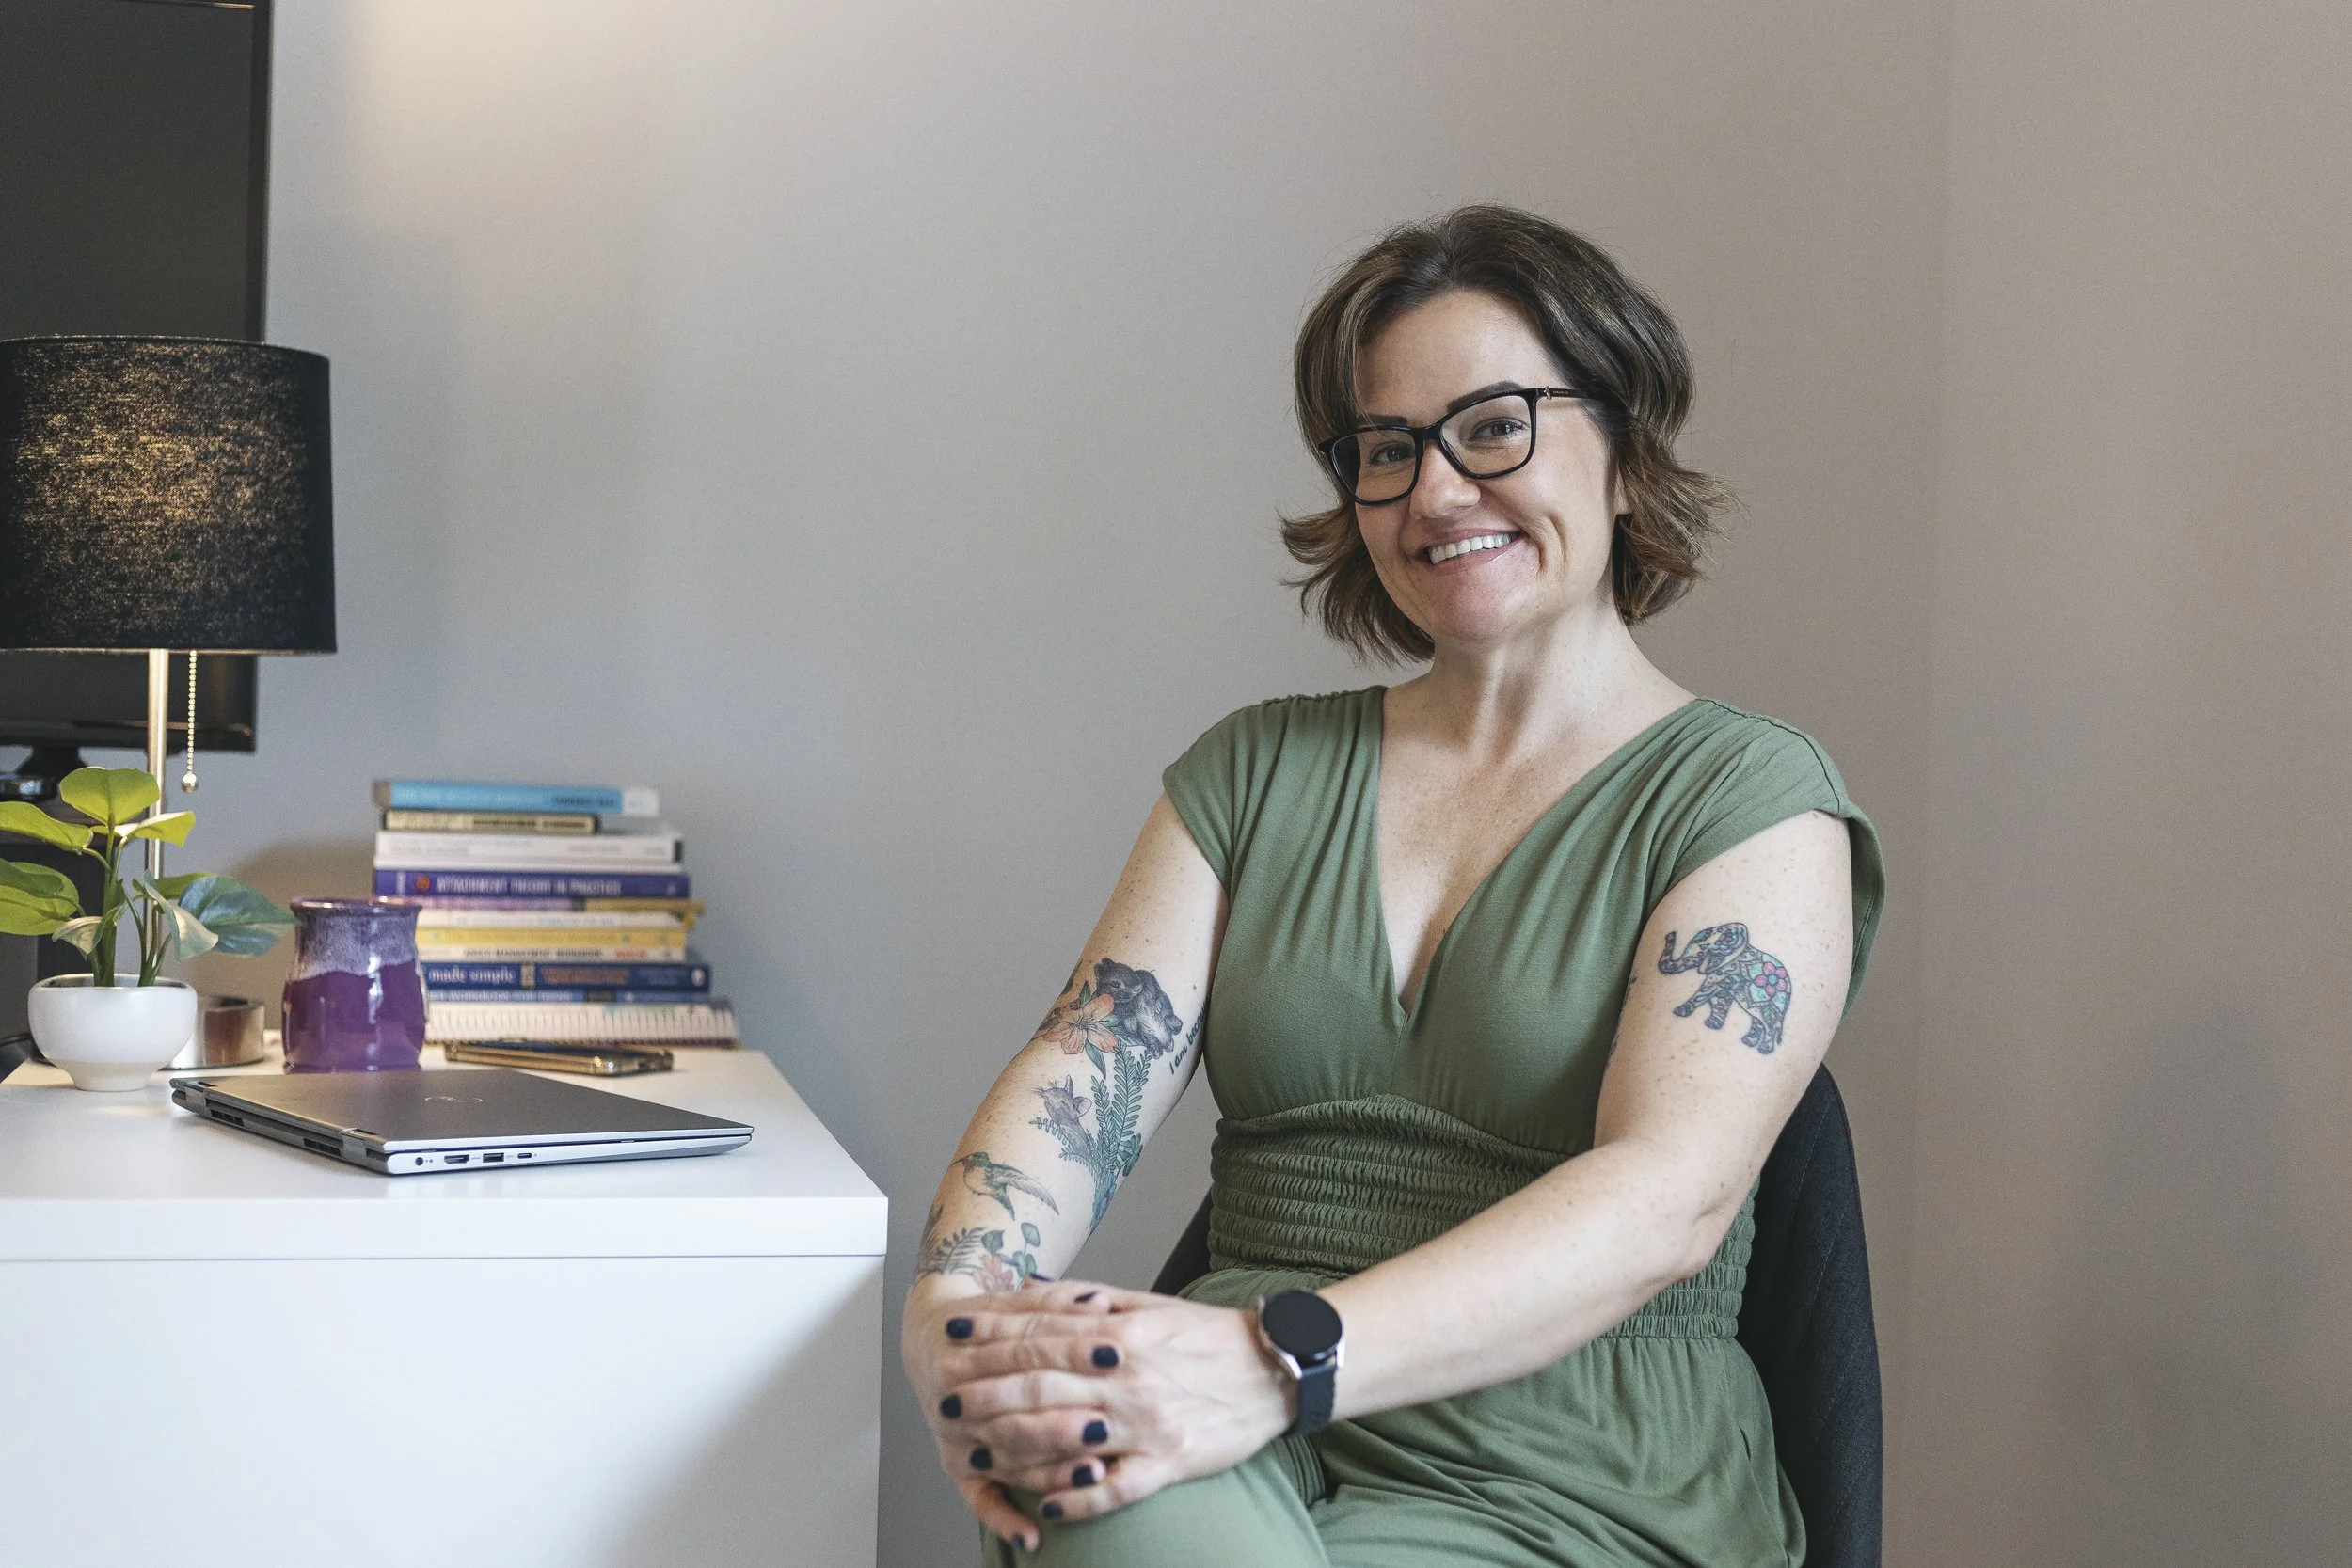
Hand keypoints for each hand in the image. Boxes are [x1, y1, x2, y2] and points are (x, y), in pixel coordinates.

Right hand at [904, 1280, 1114, 1550]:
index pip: (1027, 1353)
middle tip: (1106, 1426)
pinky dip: (1005, 1520)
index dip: (1072, 1352)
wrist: (934, 1337)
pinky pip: (980, 1501)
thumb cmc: (987, 1322)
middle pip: (1013, 1414)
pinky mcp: (957, 1469)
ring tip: (1093, 1475)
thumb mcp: (1017, 1303)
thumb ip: (1059, 1304)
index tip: (1116, 1354)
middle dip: (1061, 1422)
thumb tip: (1100, 1304)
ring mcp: (956, 1439)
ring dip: (1050, 1472)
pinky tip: (1035, 1536)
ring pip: (1005, 1459)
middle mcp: (955, 1399)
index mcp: (967, 1351)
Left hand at [932, 1281, 1293, 1523]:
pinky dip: (1079, 1498)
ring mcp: (1147, 1426)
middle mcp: (1128, 1380)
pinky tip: (1044, 1505)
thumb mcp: (1148, 1303)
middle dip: (985, 1394)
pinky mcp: (1170, 1465)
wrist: (1276, 1369)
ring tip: (973, 1453)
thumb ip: (1086, 1299)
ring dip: (1014, 1448)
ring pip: (1067, 1439)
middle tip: (944, 1403)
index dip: (991, 1334)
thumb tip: (1032, 1287)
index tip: (951, 1333)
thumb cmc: (1208, 1336)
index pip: (1040, 1334)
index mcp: (1120, 1335)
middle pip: (1040, 1388)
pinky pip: (1116, 1490)